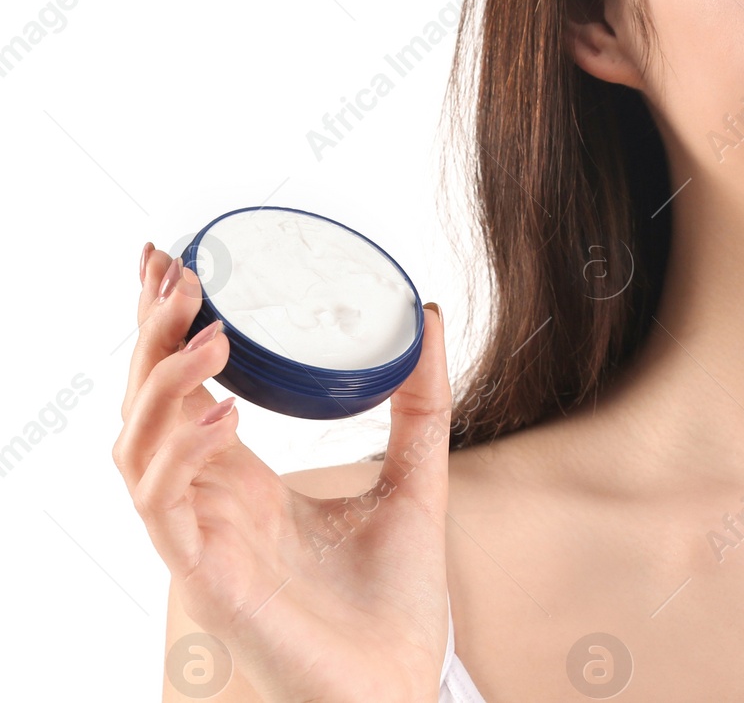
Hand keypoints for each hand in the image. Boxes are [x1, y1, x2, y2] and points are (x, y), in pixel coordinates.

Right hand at [113, 245, 452, 702]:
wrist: (403, 688)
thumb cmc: (396, 602)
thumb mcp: (415, 478)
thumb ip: (420, 403)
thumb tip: (428, 314)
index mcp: (245, 483)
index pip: (183, 393)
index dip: (168, 330)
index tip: (176, 261)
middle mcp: (211, 505)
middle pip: (145, 407)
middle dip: (149, 336)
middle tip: (174, 270)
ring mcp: (201, 541)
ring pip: (136, 450)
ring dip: (161, 384)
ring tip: (210, 330)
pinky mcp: (208, 579)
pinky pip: (166, 508)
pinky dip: (180, 454)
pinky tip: (221, 413)